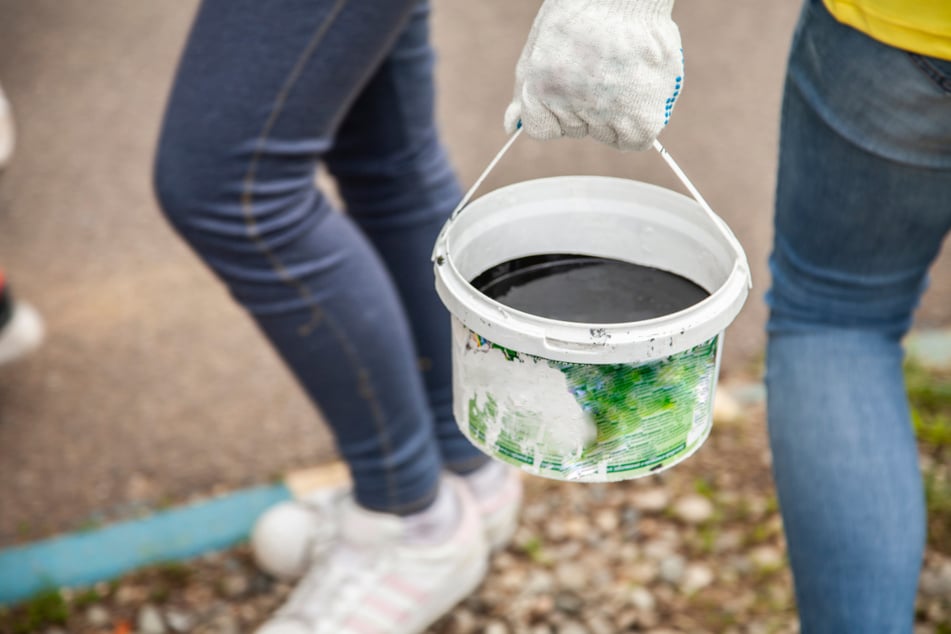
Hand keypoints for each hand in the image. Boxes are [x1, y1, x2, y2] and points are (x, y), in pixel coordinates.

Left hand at [505, 0, 683, 150]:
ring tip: (623, 78)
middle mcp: (572, 107)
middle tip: (602, 71)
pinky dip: (639, 126)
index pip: (542, 130)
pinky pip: (637, 141)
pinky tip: (640, 96)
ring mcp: (607, 114)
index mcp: (541, 91)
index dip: (557, 109)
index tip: (573, 85)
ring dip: (616, 116)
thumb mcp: (538, 48)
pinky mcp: (643, 117)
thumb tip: (509, 127)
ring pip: (607, 136)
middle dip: (587, 109)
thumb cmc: (581, 13)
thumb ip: (524, 93)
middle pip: (577, 131)